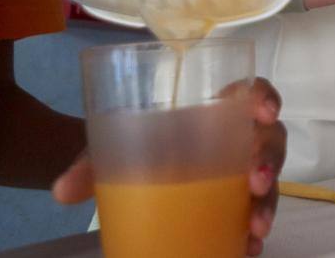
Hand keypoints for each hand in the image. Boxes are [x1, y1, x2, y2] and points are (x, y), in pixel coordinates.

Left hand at [52, 77, 285, 256]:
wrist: (124, 178)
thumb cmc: (131, 150)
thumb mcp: (107, 150)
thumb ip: (88, 164)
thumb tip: (63, 191)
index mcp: (212, 112)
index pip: (251, 92)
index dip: (265, 97)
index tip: (265, 112)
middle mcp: (236, 140)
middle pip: (271, 140)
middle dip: (270, 160)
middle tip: (255, 182)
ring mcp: (240, 175)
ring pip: (271, 181)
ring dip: (269, 203)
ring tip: (254, 228)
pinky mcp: (235, 207)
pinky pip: (256, 216)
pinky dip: (253, 234)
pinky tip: (247, 249)